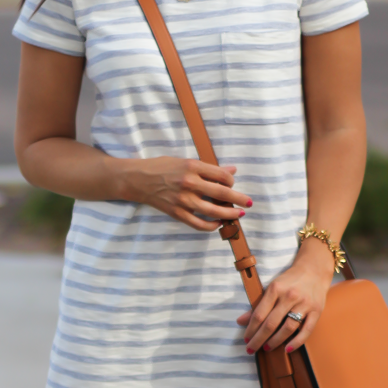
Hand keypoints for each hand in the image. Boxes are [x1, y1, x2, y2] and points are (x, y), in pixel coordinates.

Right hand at [120, 156, 250, 232]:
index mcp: (192, 166)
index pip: (221, 175)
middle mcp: (189, 182)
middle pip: (221, 193)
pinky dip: (211, 226)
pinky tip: (218, 224)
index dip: (231, 181)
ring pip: (213, 210)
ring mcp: (183, 200)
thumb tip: (231, 171)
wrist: (137, 179)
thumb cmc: (161, 167)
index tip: (233, 183)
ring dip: (229, 214)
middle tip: (249, 203)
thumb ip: (208, 168)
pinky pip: (198, 224)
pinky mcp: (177, 213)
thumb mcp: (184, 161)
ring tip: (239, 215)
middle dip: (239, 198)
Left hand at [237, 241, 334, 354]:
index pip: (259, 314)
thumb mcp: (272, 288)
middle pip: (271, 324)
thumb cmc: (290, 280)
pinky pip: (306, 330)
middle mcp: (290, 296)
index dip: (251, 329)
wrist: (314, 270)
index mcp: (276, 289)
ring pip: (287, 328)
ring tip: (267, 348)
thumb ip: (257, 306)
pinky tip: (287, 349)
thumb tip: (240, 321)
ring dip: (275, 341)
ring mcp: (304, 304)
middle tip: (251, 349)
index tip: (246, 339)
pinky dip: (297, 342)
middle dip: (259, 339)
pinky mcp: (316, 311)